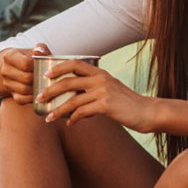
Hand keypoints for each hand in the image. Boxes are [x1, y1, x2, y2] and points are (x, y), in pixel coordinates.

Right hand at [0, 43, 49, 104]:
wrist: (20, 68)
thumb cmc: (32, 58)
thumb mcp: (36, 51)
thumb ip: (41, 49)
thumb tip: (38, 51)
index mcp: (10, 56)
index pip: (25, 64)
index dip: (37, 66)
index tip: (43, 65)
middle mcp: (5, 70)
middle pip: (26, 78)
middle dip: (38, 78)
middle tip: (47, 76)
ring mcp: (7, 83)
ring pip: (24, 90)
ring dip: (36, 88)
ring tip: (44, 83)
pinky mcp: (11, 94)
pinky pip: (21, 99)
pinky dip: (31, 97)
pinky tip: (38, 92)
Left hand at [40, 60, 158, 132]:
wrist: (147, 112)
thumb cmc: (127, 103)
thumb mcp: (111, 90)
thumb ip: (94, 89)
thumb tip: (75, 99)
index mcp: (100, 73)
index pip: (74, 63)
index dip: (58, 68)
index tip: (46, 76)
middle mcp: (100, 79)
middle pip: (68, 81)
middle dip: (50, 91)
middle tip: (39, 98)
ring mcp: (103, 92)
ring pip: (72, 100)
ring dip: (57, 110)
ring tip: (48, 118)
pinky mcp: (105, 105)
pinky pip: (82, 112)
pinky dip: (73, 118)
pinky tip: (70, 123)